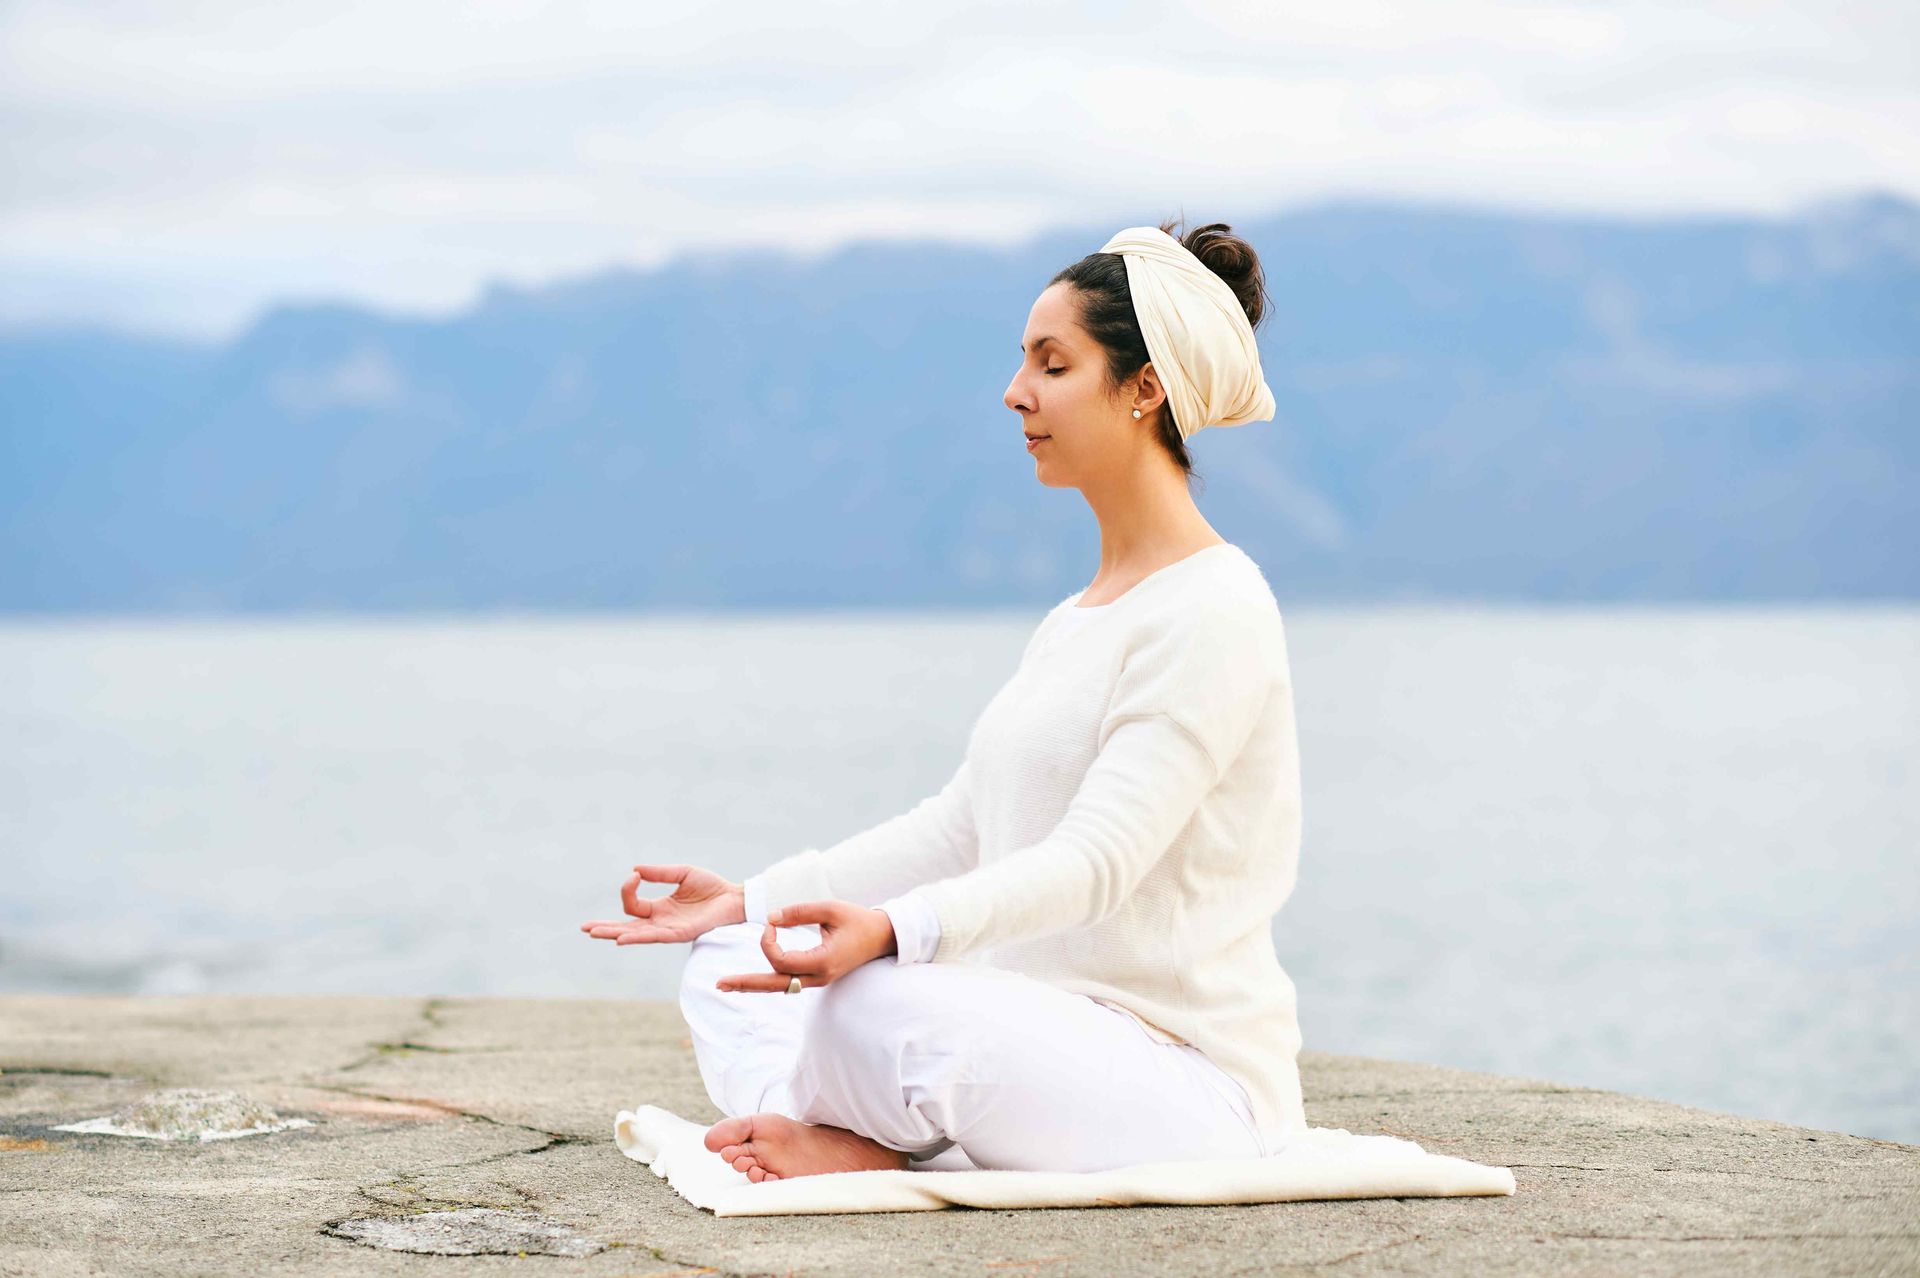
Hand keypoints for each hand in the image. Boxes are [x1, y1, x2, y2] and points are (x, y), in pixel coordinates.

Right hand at [580, 863, 743, 945]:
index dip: (628, 890)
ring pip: (637, 934)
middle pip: (627, 927)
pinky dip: (638, 937)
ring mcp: (669, 929)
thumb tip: (635, 870)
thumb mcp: (682, 873)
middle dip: (606, 927)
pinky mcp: (680, 933)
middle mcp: (661, 921)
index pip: (633, 905)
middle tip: (585, 928)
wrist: (734, 897)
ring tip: (595, 933)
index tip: (634, 876)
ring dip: (615, 933)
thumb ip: (660, 873)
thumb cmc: (711, 886)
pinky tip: (622, 939)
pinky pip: (655, 936)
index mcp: (659, 908)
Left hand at [716, 900, 896, 992]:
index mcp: (822, 961)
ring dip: (753, 984)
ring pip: (779, 986)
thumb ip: (798, 912)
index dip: (768, 940)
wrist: (882, 937)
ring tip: (726, 985)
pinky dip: (767, 980)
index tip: (771, 921)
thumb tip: (770, 918)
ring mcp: (817, 980)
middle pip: (774, 984)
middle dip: (745, 983)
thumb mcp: (830, 908)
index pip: (781, 960)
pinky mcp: (816, 977)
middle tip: (718, 984)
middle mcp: (818, 976)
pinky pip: (787, 982)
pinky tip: (749, 980)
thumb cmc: (858, 920)